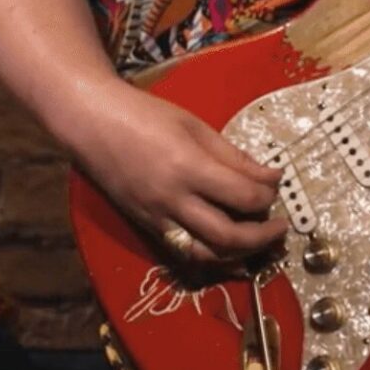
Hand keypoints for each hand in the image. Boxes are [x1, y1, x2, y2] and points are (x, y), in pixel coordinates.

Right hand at [57, 80, 284, 264]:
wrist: (89, 122)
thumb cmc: (142, 114)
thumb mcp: (193, 125)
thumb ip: (232, 155)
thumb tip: (270, 177)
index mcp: (188, 167)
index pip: (244, 196)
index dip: (268, 194)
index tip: (276, 183)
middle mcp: (173, 199)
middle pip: (230, 236)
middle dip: (263, 236)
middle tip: (279, 227)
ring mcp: (157, 217)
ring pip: (206, 255)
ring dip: (238, 254)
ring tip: (255, 241)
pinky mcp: (146, 225)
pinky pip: (183, 251)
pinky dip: (210, 254)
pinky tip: (224, 246)